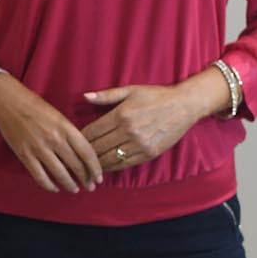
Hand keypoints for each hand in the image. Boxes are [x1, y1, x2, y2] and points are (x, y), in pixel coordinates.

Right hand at [0, 74, 102, 193]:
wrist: (8, 101)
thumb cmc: (34, 105)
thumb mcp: (58, 115)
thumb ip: (68, 133)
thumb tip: (78, 153)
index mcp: (66, 127)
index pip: (87, 152)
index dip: (95, 167)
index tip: (99, 176)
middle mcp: (55, 139)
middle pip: (76, 165)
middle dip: (86, 179)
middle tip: (90, 186)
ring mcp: (39, 149)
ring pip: (60, 174)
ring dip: (69, 184)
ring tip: (75, 189)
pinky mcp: (25, 155)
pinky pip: (40, 176)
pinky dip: (49, 185)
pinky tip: (55, 188)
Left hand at [82, 79, 216, 170]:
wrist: (184, 105)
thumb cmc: (156, 95)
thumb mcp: (131, 90)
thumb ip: (106, 95)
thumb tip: (84, 97)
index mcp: (121, 114)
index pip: (92, 132)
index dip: (80, 139)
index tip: (72, 143)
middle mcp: (129, 131)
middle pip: (98, 148)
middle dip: (84, 155)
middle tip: (73, 159)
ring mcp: (139, 145)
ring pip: (109, 160)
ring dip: (95, 164)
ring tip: (85, 167)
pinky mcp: (148, 154)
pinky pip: (124, 165)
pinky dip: (111, 167)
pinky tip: (103, 167)